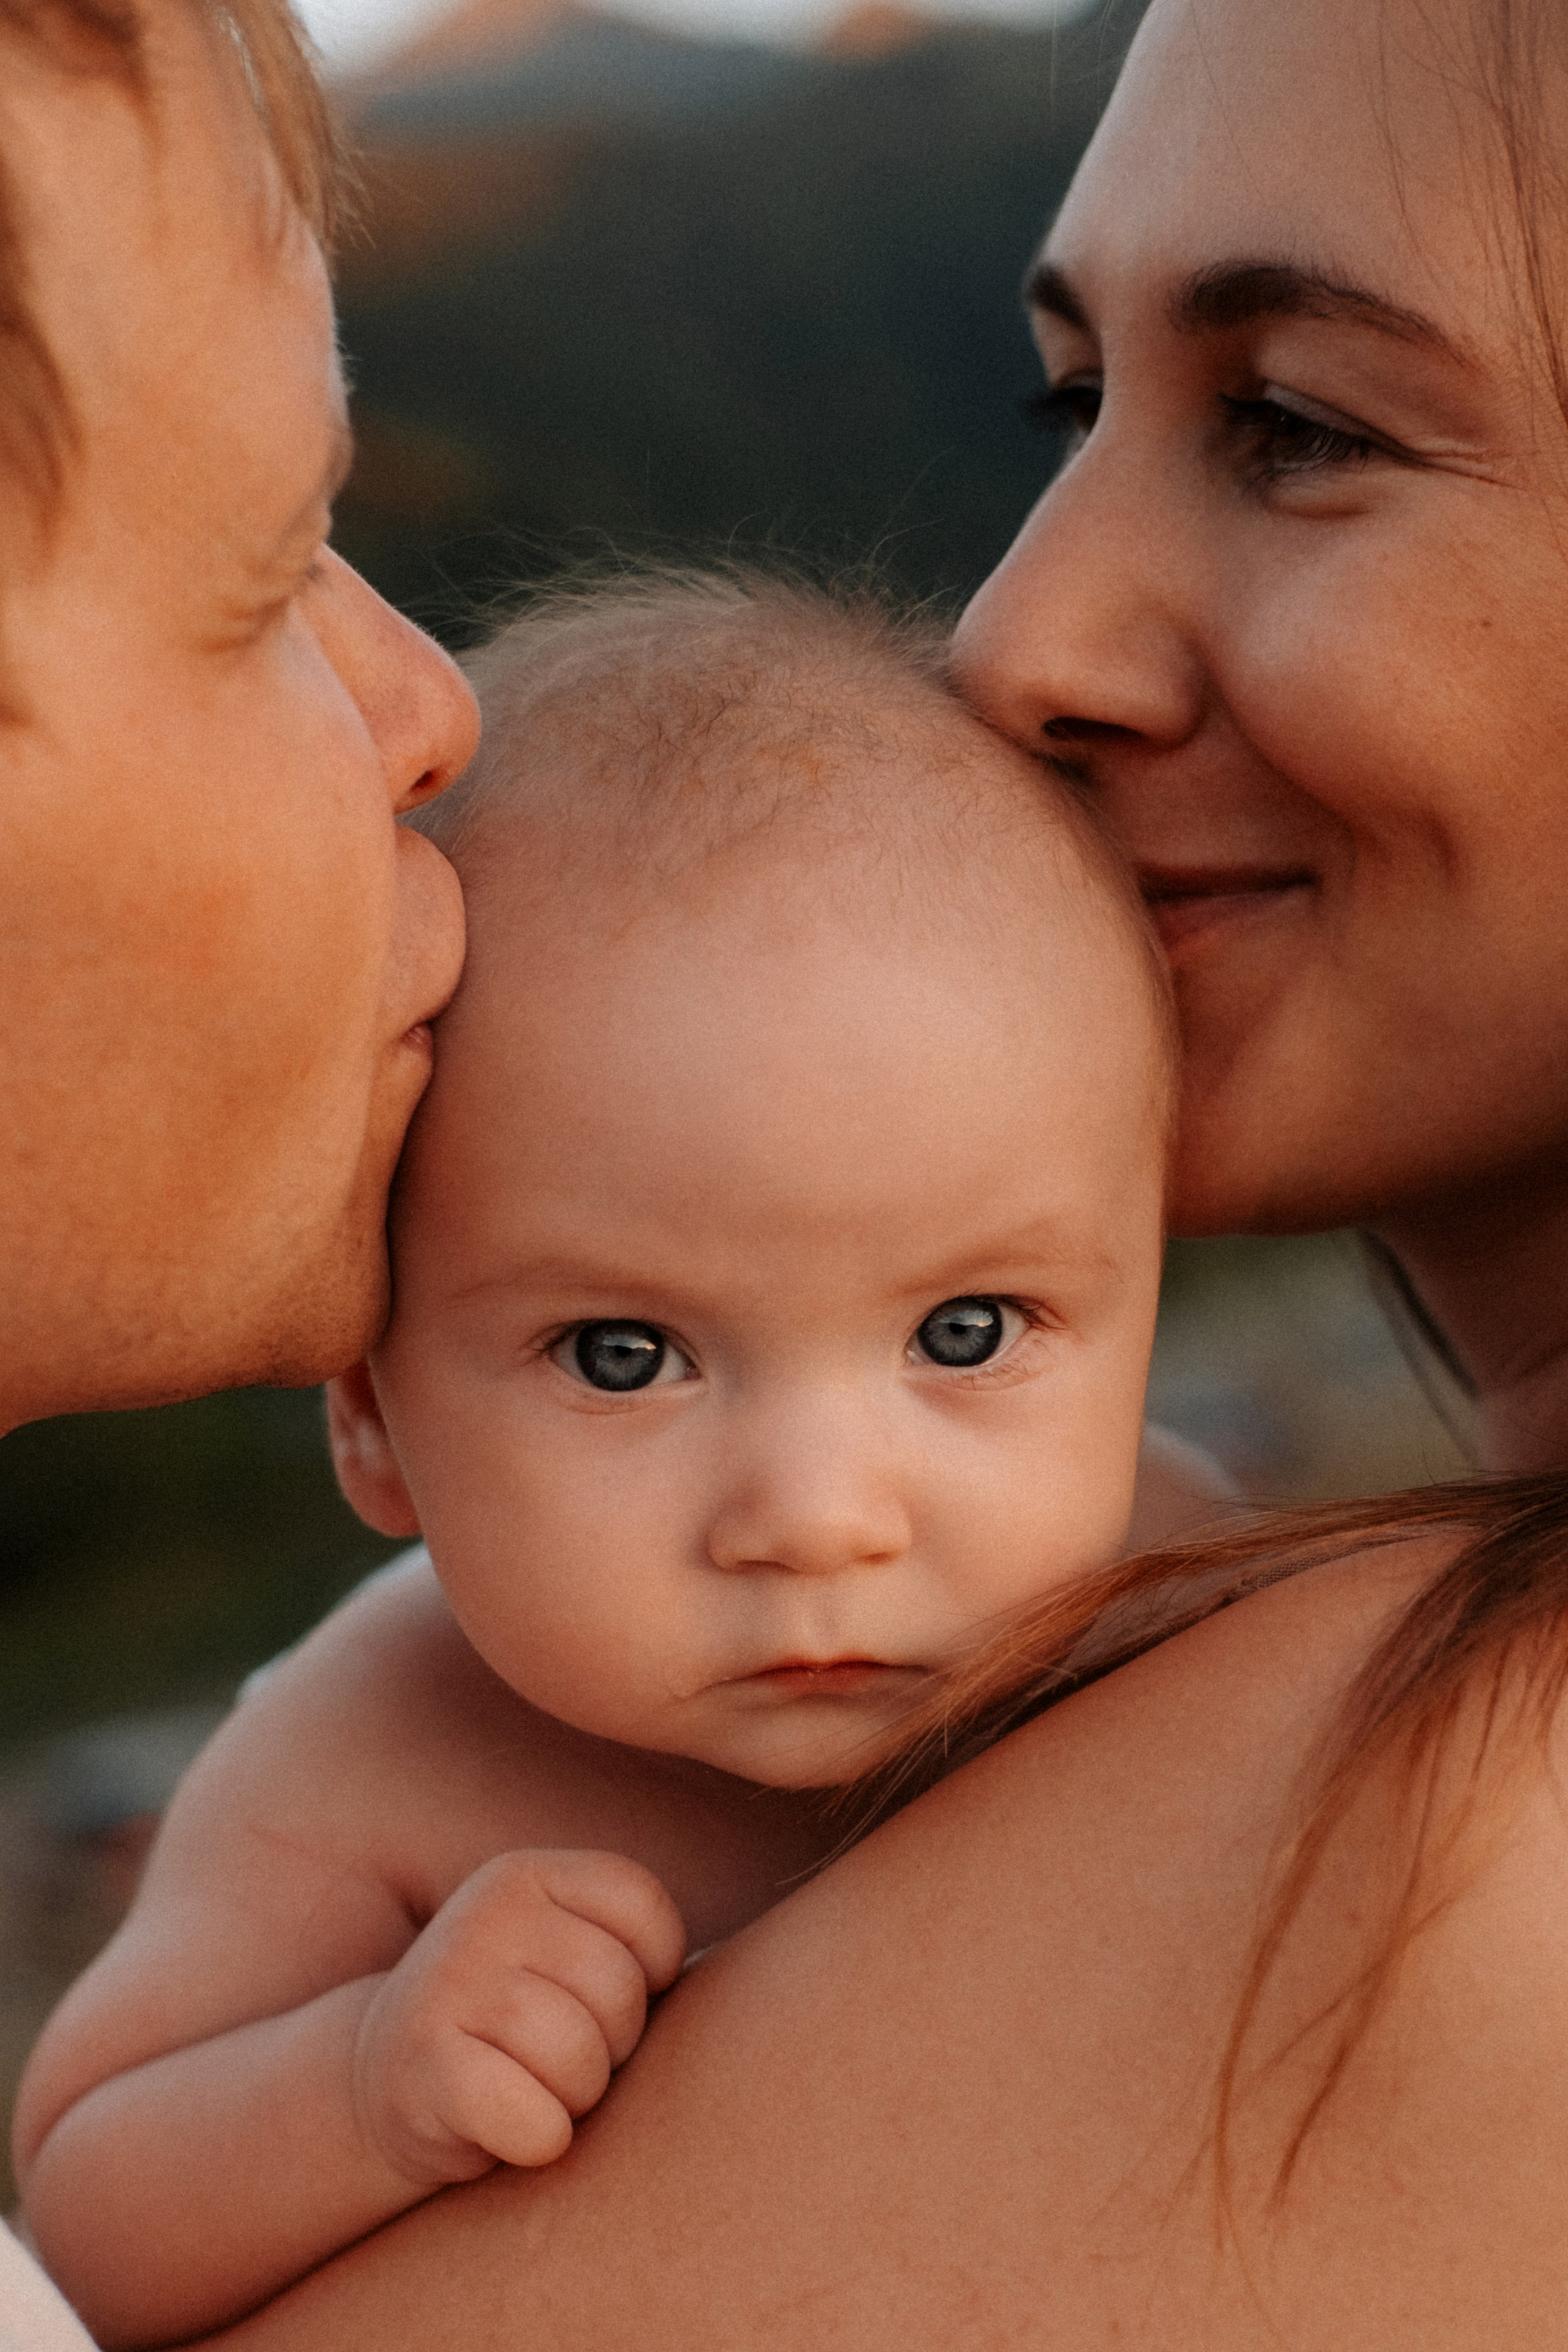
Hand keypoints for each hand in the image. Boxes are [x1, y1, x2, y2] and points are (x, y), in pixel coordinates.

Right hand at [351, 1848, 685, 2187]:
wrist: (390, 2080)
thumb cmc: (515, 2024)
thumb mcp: (565, 1954)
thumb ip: (631, 1945)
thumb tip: (768, 1977)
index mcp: (529, 1873)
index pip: (647, 1911)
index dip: (649, 1975)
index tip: (600, 2001)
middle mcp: (486, 1911)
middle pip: (619, 1992)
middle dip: (611, 2046)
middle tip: (559, 2057)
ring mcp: (447, 1981)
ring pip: (580, 2059)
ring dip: (574, 2098)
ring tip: (532, 2087)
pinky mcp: (422, 2065)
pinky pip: (533, 2119)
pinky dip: (539, 2140)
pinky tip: (507, 2127)